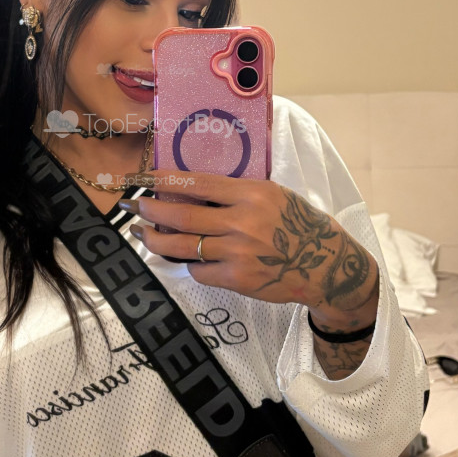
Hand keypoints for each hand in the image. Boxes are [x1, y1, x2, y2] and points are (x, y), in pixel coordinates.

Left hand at [124, 169, 378, 323]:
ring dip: (156, 239)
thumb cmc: (298, 224)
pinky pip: (199, 269)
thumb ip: (236, 192)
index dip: (164, 180)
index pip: (197, 182)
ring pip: (183, 245)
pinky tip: (186, 257)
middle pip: (182, 215)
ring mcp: (239, 252)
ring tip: (142, 233)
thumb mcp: (273, 195)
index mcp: (252, 193)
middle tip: (132, 206)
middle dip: (150, 210)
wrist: (325, 264)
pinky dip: (189, 262)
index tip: (142, 178)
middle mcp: (243, 221)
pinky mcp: (238, 278)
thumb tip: (189, 189)